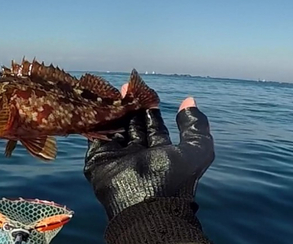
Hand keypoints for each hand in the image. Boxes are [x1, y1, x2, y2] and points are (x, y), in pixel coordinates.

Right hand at [84, 97, 213, 219]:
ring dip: (114, 110)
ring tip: (114, 91)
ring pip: (115, 128)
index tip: (145, 90)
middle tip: (127, 86)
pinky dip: (96, 120)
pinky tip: (98, 103)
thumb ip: (196, 126)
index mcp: (161, 154)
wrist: (143, 206)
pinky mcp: (98, 159)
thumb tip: (189, 101)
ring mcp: (117, 157)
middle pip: (133, 124)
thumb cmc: (172, 179)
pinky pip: (95, 136)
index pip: (154, 126)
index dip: (150, 108)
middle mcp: (139, 154)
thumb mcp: (196, 150)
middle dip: (131, 106)